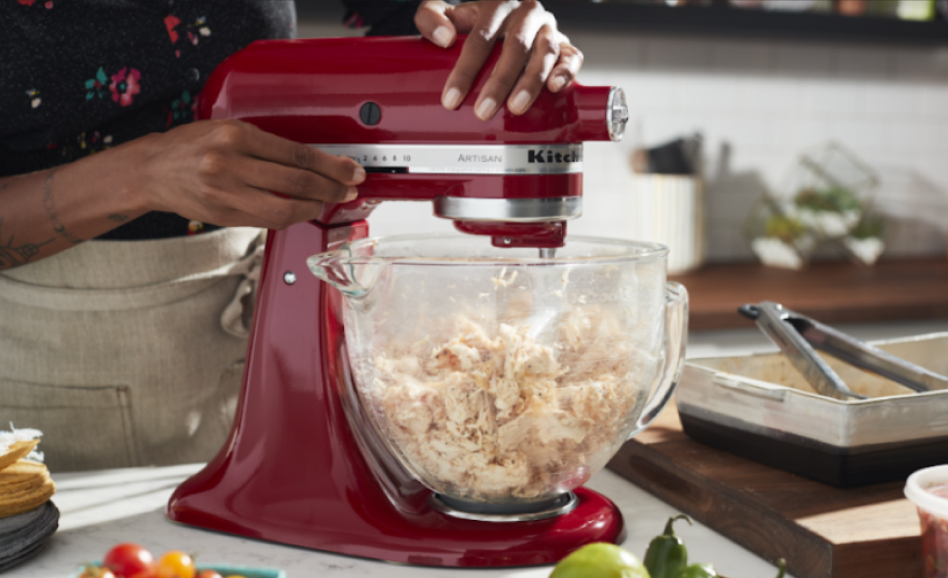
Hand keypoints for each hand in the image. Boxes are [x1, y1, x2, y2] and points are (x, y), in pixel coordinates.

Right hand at [136, 119, 364, 228]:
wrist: (152, 170)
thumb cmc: (192, 146)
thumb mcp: (229, 130)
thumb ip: (266, 146)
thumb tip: (314, 162)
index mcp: (236, 135)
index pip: (298, 154)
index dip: (331, 166)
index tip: (350, 171)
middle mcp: (230, 163)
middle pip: (297, 181)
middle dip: (331, 188)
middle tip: (349, 189)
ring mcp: (226, 192)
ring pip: (285, 208)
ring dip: (315, 207)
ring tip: (328, 201)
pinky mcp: (224, 215)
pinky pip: (267, 220)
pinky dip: (290, 216)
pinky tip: (302, 210)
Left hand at [415, 0, 583, 119]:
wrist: (507, 19)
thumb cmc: (476, 23)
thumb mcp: (448, 14)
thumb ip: (430, 17)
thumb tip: (444, 38)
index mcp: (497, 5)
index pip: (480, 37)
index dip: (466, 69)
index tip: (452, 98)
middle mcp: (525, 14)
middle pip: (515, 47)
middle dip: (499, 82)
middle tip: (483, 110)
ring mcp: (548, 29)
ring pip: (545, 53)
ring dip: (531, 82)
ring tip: (516, 108)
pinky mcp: (565, 44)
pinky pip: (572, 56)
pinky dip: (566, 71)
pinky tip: (555, 88)